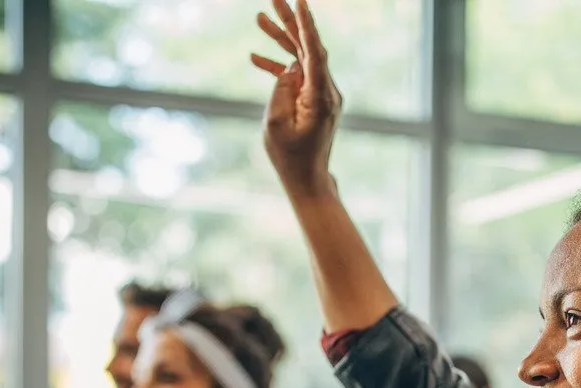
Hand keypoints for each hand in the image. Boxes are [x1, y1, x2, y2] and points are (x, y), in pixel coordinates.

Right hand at [251, 0, 340, 196]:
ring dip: (281, 39)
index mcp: (320, 96)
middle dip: (292, 21)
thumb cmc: (290, 156)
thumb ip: (281, 90)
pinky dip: (278, 66)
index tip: (300, 2)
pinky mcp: (314, 98)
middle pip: (309, 48)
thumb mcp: (276, 123)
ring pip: (302, 57)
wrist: (307, 178)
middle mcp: (326, 91)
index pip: (315, 53)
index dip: (307, 26)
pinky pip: (297, 75)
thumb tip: (288, 68)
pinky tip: (254, 58)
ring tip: (259, 18)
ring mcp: (321, 94)